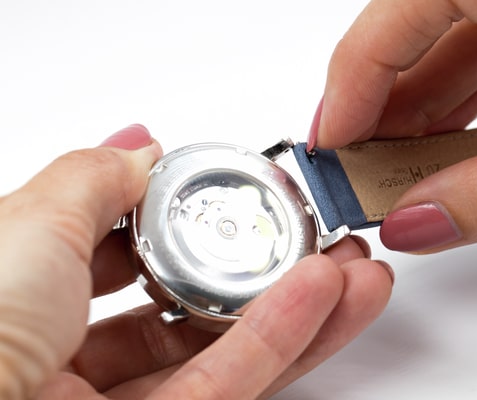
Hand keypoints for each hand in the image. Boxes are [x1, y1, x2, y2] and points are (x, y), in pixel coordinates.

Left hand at [0, 125, 392, 399]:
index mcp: (25, 299)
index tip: (229, 199)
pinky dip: (281, 341)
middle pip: (183, 310)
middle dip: (256, 271)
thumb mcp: (27, 225)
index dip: (177, 224)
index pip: (116, 257)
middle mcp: (66, 358)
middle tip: (312, 239)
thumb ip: (93, 179)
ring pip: (220, 352)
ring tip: (350, 269)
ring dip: (295, 308)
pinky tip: (326, 296)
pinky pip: (227, 387)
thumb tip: (141, 146)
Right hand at [310, 0, 476, 251]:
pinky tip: (453, 147)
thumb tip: (419, 219)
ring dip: (427, 105)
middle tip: (357, 166)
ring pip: (476, 36)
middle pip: (441, 19)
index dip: (363, 61)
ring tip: (396, 168)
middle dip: (388, 97)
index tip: (334, 133)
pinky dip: (475, 100)